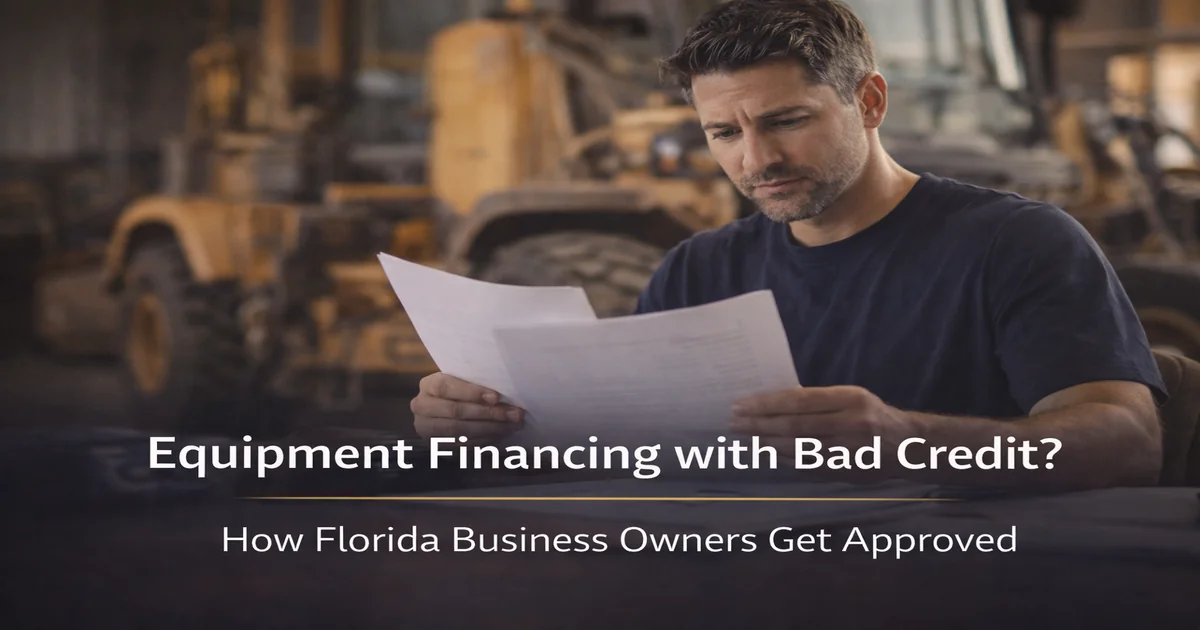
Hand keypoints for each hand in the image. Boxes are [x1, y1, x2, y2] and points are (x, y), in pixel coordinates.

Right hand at [411, 373, 525, 441]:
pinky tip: (501, 435)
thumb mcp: (461, 382)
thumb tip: (503, 396)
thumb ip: (475, 385)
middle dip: (488, 413)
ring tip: (512, 425)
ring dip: (491, 429)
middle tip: (513, 414)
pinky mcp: (436, 447)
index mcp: (428, 385)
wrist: (440, 410)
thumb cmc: (458, 391)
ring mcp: (427, 430)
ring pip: (460, 431)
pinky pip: (463, 445)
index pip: (446, 387)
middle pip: (456, 411)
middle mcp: (422, 407)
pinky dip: (485, 440)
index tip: (496, 397)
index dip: (471, 392)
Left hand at [730, 385, 916, 458]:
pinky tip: (765, 454)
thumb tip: (772, 404)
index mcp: (851, 398)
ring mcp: (848, 451)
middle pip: (795, 426)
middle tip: (734, 423)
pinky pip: (806, 465)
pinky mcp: (845, 472)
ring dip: (766, 444)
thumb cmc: (871, 414)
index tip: (741, 405)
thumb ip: (817, 401)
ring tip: (744, 439)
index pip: (798, 400)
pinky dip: (782, 459)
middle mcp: (851, 424)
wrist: (909, 446)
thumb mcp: (851, 397)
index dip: (766, 404)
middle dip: (759, 425)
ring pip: (798, 448)